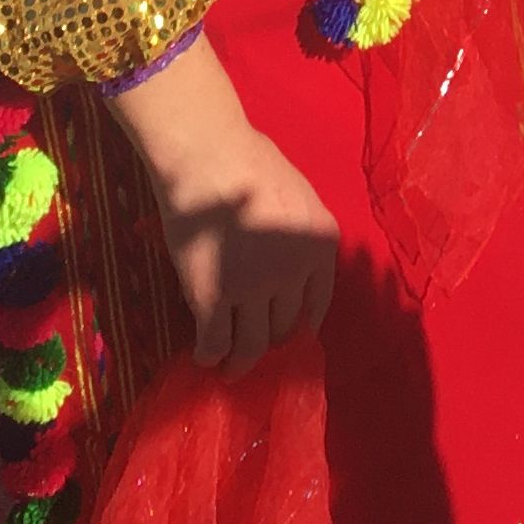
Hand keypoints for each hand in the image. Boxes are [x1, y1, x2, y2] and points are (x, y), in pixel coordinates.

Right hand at [107, 39, 338, 370]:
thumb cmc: (249, 161)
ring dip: (239, 363)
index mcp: (320, 244)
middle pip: (283, 328)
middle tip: (251, 348)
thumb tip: (287, 264)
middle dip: (268, 342)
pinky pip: (214, 342)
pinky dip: (208, 355)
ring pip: (250, 346)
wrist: (209, 155)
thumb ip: (297, 234)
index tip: (288, 336)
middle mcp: (294, 273)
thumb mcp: (297, 195)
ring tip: (229, 368)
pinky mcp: (214, 298)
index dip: (300, 326)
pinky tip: (202, 356)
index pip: (317, 304)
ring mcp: (254, 289)